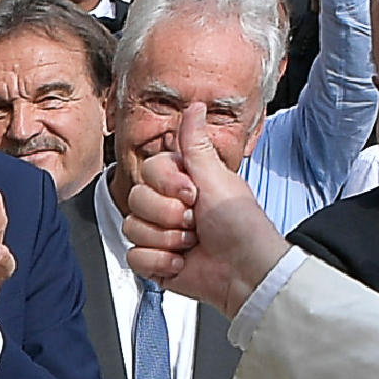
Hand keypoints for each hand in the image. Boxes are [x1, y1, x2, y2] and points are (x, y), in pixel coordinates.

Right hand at [116, 109, 284, 315]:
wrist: (245, 271)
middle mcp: (168, 205)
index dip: (167, 185)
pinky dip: (160, 262)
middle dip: (168, 215)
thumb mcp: (217, 178)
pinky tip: (183, 262)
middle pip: (136, 200)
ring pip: (132, 228)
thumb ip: (196, 145)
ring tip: (192, 243)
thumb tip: (194, 106)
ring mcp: (159, 234)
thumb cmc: (240, 225)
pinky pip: (134, 256)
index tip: (193, 194)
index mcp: (182, 181)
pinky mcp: (154, 262)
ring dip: (166, 239)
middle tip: (195, 222)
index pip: (148, 172)